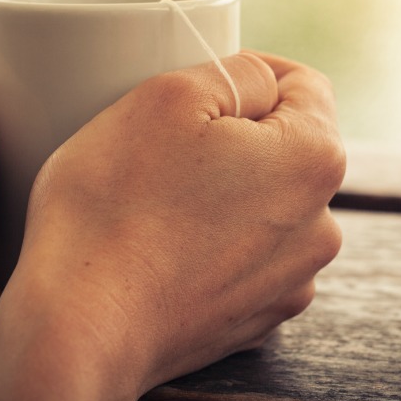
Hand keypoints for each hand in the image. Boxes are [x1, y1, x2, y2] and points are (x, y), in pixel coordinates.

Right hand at [0, 51, 344, 400]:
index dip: (247, 72)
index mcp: (314, 160)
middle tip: (163, 146)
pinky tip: (161, 249)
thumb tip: (265, 83)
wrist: (79, 329)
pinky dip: (210, 244)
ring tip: (156, 203)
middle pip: (282, 148)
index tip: (196, 87)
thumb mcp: (169, 96)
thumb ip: (238, 71)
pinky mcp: (255, 318)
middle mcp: (321, 226)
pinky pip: (240, 256)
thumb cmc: (115, 206)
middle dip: (232, 136)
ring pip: (260, 203)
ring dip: (221, 191)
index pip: (302, 84)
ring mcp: (291, 282)